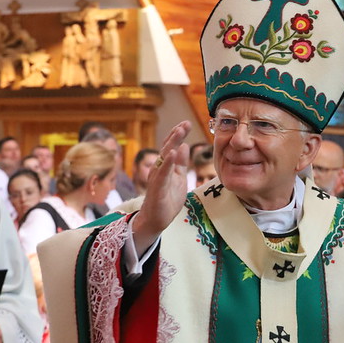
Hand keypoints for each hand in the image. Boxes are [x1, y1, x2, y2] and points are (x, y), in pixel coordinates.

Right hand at [132, 121, 191, 254]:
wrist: (156, 220)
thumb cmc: (167, 199)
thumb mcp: (179, 178)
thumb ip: (181, 163)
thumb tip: (184, 146)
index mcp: (166, 166)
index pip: (172, 146)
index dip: (178, 134)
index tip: (187, 122)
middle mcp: (159, 169)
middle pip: (167, 148)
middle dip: (176, 135)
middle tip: (185, 123)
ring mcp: (158, 177)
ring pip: (164, 157)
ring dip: (172, 143)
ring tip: (179, 132)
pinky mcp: (157, 188)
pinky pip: (163, 173)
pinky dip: (168, 162)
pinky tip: (173, 153)